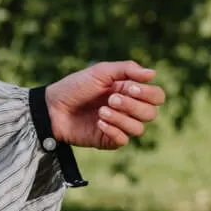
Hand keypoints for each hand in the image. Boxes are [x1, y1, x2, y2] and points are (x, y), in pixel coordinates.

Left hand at [45, 60, 165, 149]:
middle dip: (133, 105)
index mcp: (130, 91)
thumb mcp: (101, 72)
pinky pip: (123, 140)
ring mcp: (119, 126)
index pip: (157, 96)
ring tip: (101, 110)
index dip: (148, 93)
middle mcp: (128, 109)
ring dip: (121, 118)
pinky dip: (113, 130)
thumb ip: (127, 70)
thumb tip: (153, 73)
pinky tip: (98, 122)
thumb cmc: (76, 87)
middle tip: (111, 98)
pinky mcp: (108, 140)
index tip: (129, 87)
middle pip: (151, 114)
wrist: (53, 107)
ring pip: (139, 129)